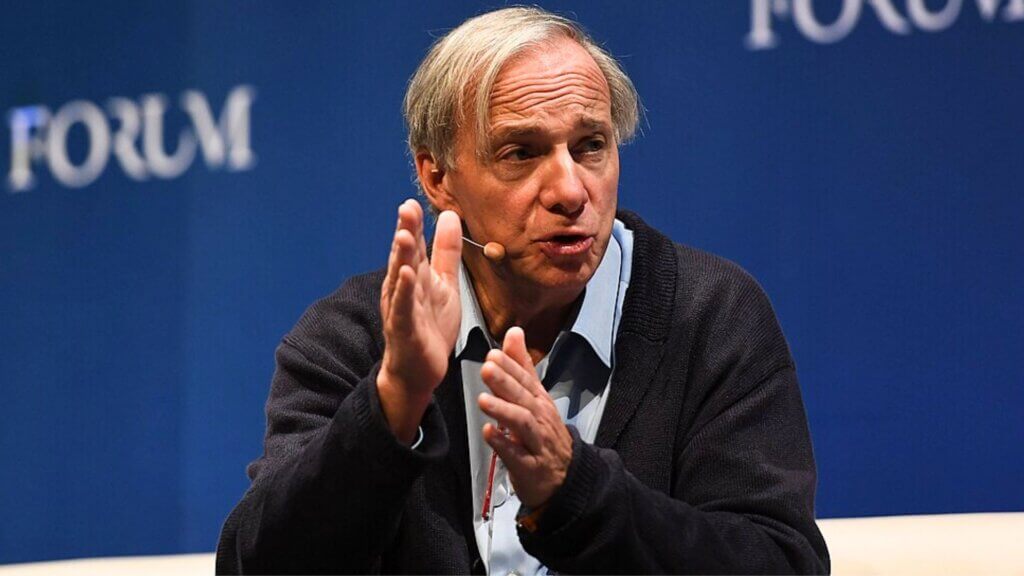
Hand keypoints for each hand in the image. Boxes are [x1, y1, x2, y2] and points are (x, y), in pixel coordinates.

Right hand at [377, 200, 461, 443]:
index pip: (413, 247)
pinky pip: (404, 308)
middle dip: (405, 233)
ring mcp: (401, 308)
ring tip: (403, 234)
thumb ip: (446, 252)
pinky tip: (408, 275)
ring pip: (401, 279)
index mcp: (414, 276)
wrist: (419, 370)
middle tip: (405, 208)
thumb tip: (450, 216)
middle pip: (405, 257)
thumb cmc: (430, 326)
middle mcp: (403, 289)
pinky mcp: (405, 329)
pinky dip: (405, 291)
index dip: (413, 226)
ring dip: (401, 257)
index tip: (411, 203)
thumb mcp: (444, 284)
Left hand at [478, 327, 573, 507]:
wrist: (566, 477)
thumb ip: (522, 365)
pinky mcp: (529, 467)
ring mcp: (536, 443)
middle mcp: (540, 419)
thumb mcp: (536, 397)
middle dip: (506, 383)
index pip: (526, 380)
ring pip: (522, 424)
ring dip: (503, 410)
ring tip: (484, 400)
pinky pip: (517, 455)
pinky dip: (503, 444)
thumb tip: (513, 332)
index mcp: (540, 401)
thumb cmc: (544, 433)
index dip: (511, 367)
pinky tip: (489, 433)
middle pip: (524, 398)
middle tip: (487, 369)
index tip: (494, 354)